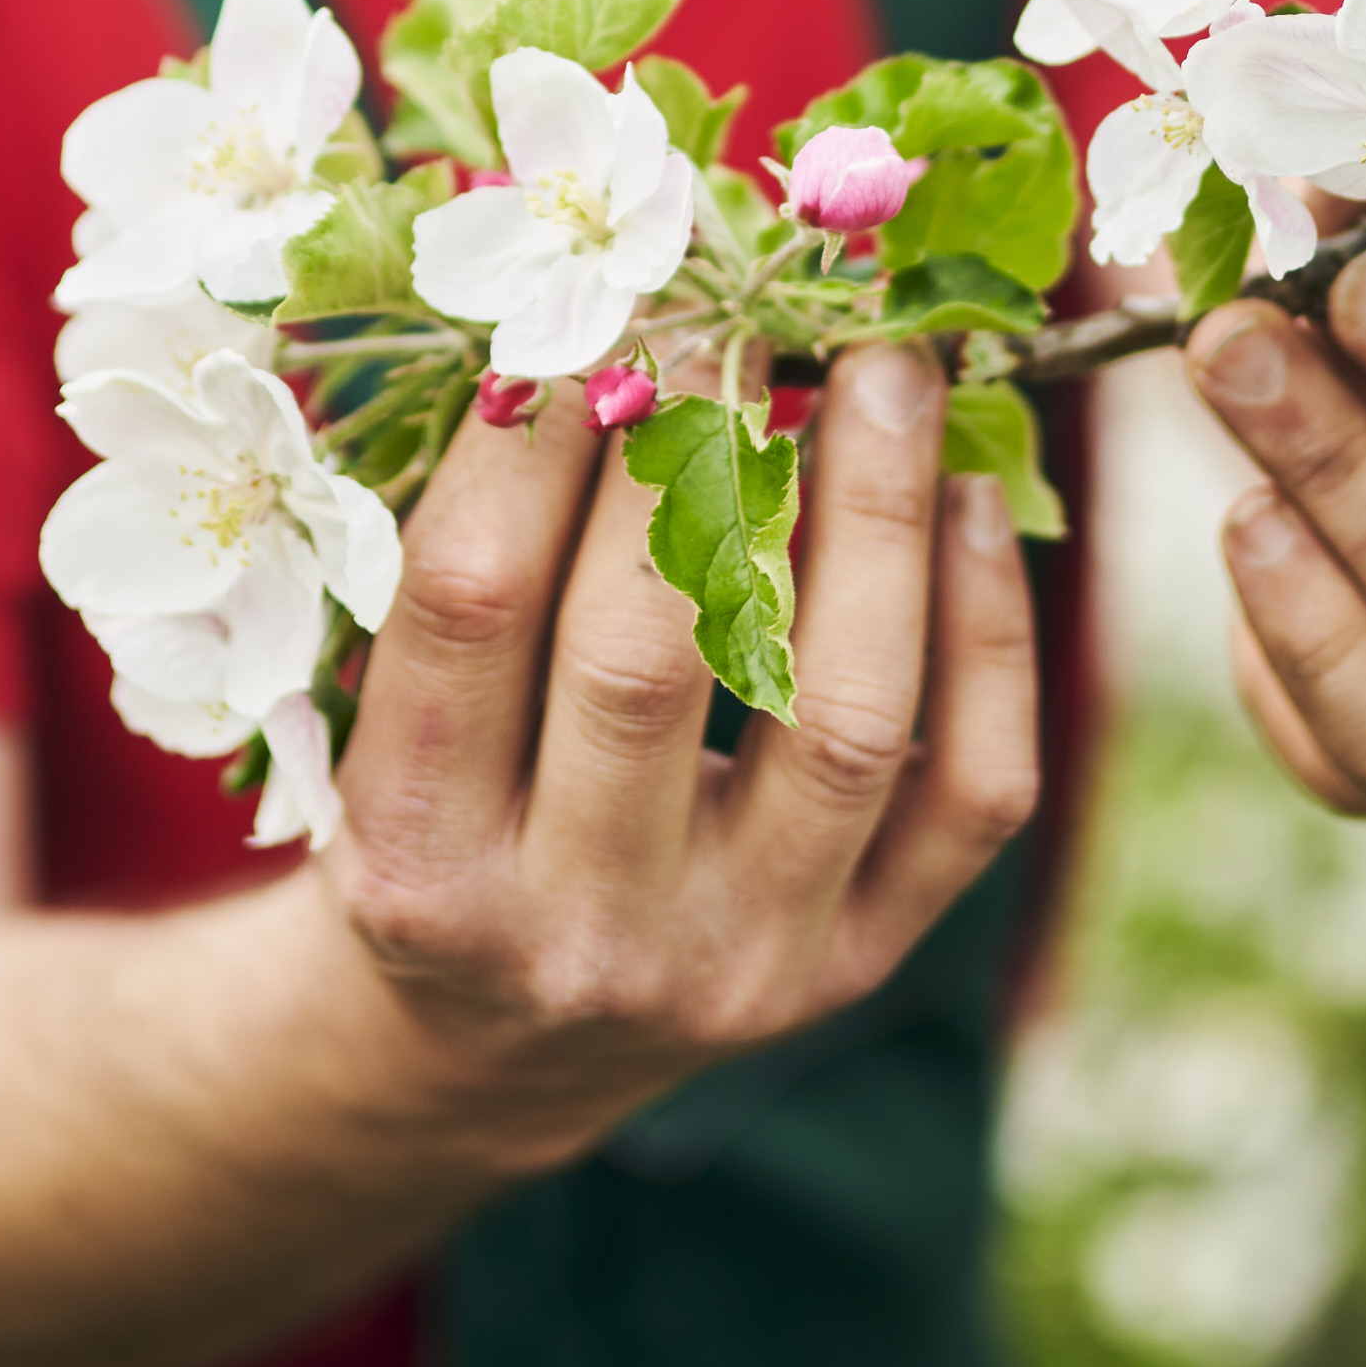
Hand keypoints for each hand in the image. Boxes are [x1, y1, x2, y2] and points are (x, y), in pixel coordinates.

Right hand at [319, 343, 1039, 1160]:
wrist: (493, 1053)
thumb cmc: (430, 825)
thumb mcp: (376, 718)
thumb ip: (454, 554)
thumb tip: (578, 321)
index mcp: (416, 860)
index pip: (473, 604)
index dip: (532, 433)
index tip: (586, 313)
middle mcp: (575, 929)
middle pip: (648, 657)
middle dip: (698, 452)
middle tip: (735, 318)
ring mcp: (736, 963)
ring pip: (842, 718)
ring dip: (875, 514)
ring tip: (885, 373)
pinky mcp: (858, 969)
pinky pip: (968, 791)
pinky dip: (989, 632)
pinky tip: (971, 503)